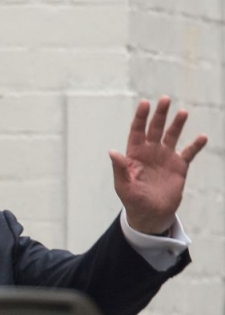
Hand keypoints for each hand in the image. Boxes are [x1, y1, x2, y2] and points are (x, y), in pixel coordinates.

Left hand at [110, 96, 207, 234]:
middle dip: (160, 114)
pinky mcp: (179, 166)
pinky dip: (196, 145)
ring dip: (177, 124)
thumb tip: (112, 152)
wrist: (151, 214)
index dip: (140, 118)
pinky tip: (202, 137)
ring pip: (172, 136)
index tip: (144, 103)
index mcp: (135, 155)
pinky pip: (189, 152)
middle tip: (165, 99)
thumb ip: (119, 169)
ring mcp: (165, 157)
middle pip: (155, 129)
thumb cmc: (133, 201)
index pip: (137, 132)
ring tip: (182, 113)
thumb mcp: (124, 186)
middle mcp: (150, 152)